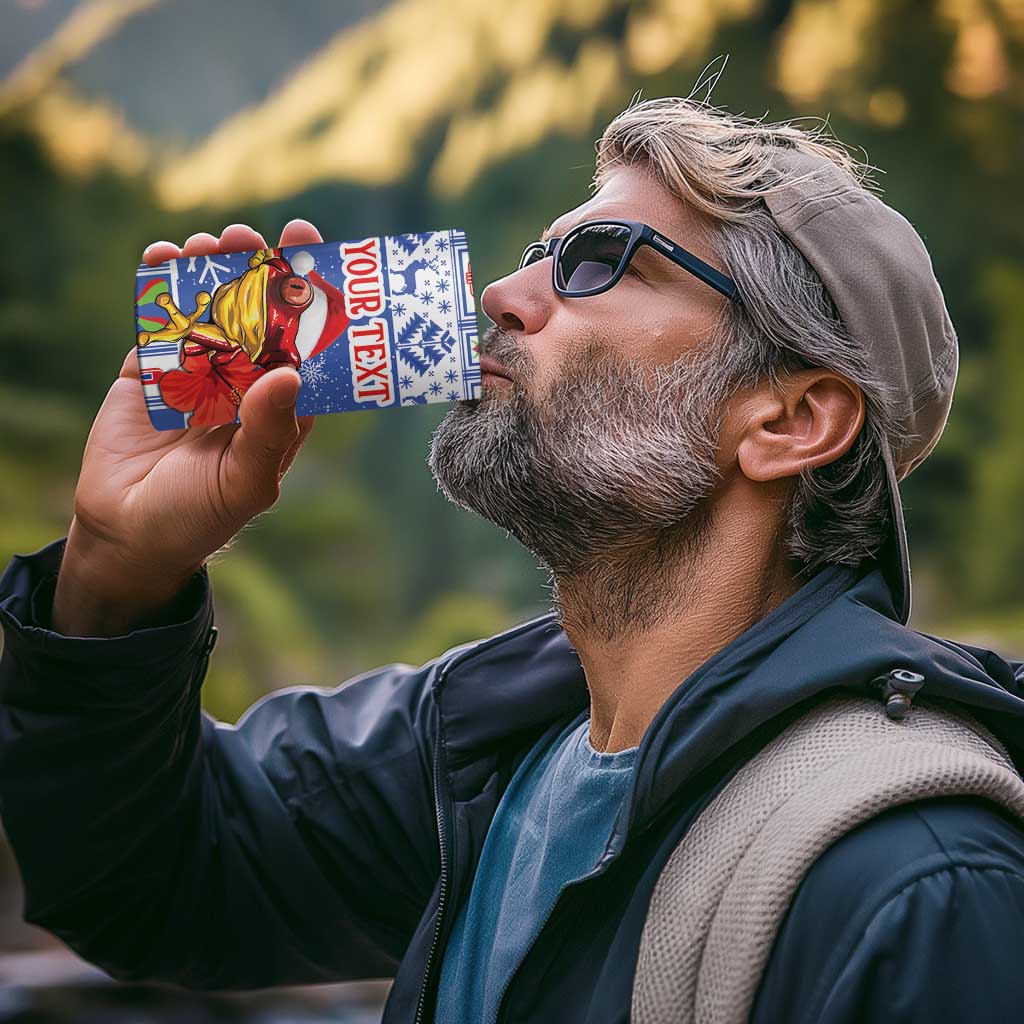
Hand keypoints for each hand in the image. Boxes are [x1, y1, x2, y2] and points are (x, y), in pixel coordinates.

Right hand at [53, 221, 324, 636]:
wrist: (127, 533)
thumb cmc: (200, 516)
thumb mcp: (245, 482)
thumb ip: (269, 431)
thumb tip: (290, 373)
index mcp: (280, 406)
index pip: (304, 345)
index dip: (310, 301)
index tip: (313, 253)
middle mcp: (244, 382)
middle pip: (257, 316)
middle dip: (257, 272)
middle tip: (252, 236)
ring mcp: (196, 372)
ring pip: (210, 309)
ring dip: (211, 271)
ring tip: (209, 243)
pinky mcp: (150, 369)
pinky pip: (159, 320)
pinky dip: (159, 287)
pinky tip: (162, 258)